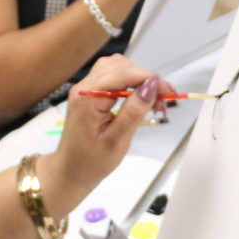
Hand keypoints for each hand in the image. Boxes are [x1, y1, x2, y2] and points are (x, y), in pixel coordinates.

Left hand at [43, 56, 170, 199]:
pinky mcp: (90, 93)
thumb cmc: (90, 162)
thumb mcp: (117, 140)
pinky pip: (112, 78)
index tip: (167, 91)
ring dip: (138, 79)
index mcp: (87, 98)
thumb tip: (151, 86)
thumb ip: (134, 111)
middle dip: (145, 79)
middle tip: (162, 99)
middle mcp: (84, 88)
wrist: (71, 171)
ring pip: (117, 68)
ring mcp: (86, 89)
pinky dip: (130, 83)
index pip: (122, 74)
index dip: (148, 78)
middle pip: (120, 66)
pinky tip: (139, 98)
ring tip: (152, 99)